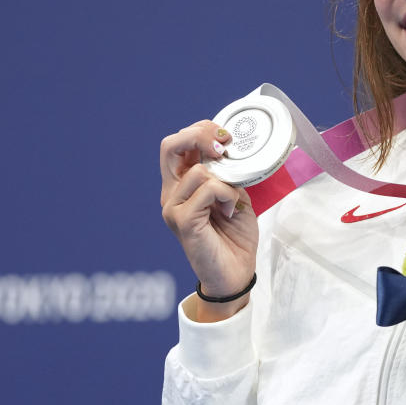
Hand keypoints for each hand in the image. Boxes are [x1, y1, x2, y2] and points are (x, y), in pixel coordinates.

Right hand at [160, 121, 257, 321]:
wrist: (235, 274)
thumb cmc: (234, 236)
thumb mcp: (234, 195)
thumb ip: (227, 174)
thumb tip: (231, 150)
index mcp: (181, 184)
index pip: (178, 143)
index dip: (201, 131)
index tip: (227, 139)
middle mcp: (171, 193)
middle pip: (170, 144)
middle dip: (202, 136)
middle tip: (225, 148)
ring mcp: (173, 207)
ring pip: (198, 170)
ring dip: (226, 181)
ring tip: (232, 202)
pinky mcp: (182, 221)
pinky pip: (207, 190)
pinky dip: (226, 195)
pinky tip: (229, 212)